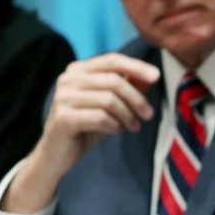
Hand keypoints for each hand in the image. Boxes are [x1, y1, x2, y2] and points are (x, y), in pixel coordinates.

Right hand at [2, 54, 159, 212]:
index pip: (112, 60)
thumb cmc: (87, 126)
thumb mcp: (108, 104)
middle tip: (149, 115)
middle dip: (136, 98)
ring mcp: (63, 98)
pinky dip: (114, 125)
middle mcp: (68, 79)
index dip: (136, 66)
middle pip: (113, 80)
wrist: (57, 154)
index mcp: (78, 70)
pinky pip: (100, 117)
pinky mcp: (63, 118)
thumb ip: (125, 88)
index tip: (157, 76)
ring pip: (109, 100)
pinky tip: (116, 131)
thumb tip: (151, 77)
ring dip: (127, 115)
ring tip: (133, 127)